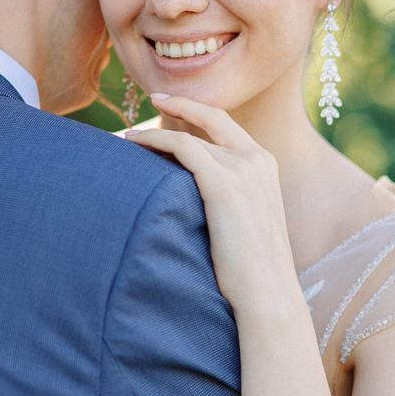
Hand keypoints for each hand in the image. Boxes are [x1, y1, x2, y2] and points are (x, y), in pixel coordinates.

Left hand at [125, 95, 298, 315]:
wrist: (267, 292)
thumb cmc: (252, 269)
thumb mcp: (247, 220)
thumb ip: (232, 197)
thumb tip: (195, 196)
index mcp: (266, 164)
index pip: (226, 125)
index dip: (196, 110)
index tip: (168, 103)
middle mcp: (257, 159)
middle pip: (209, 121)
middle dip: (177, 107)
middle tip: (148, 105)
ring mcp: (242, 169)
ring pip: (190, 137)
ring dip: (155, 134)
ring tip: (127, 140)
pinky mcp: (223, 184)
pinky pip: (181, 147)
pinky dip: (154, 141)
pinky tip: (132, 144)